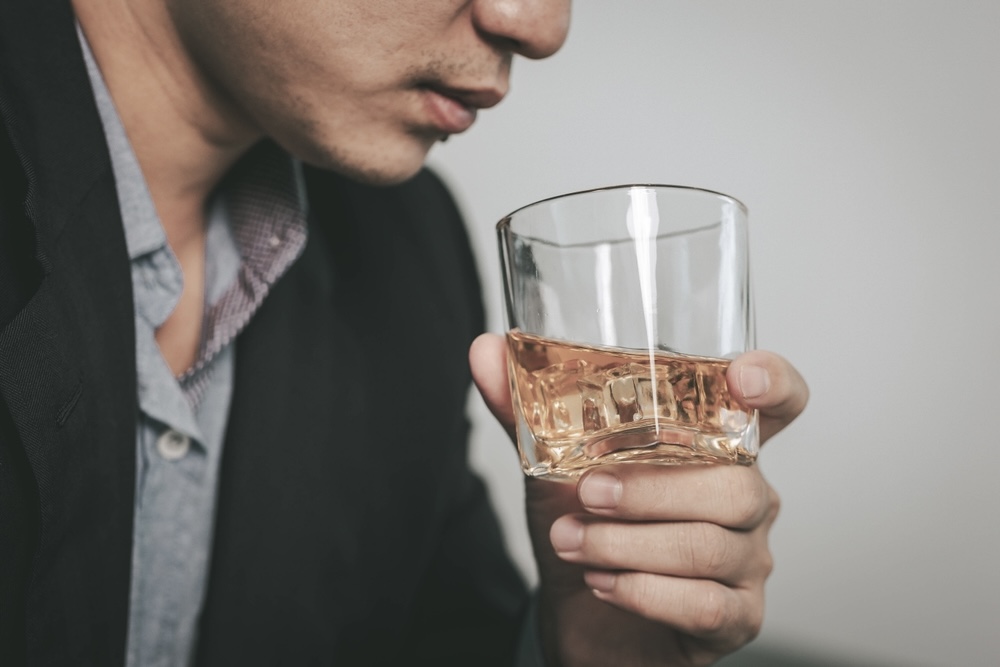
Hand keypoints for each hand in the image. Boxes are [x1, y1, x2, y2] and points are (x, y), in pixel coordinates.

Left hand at [470, 335, 807, 665]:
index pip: (778, 404)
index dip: (775, 384)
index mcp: (715, 446)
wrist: (582, 618)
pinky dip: (645, 592)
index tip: (740, 379)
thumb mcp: (553, 466)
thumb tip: (485, 351)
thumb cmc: (586, 528)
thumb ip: (527, 410)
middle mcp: (747, 497)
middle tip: (587, 493)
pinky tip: (604, 584)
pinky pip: (706, 603)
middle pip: (736, 484)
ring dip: (627, 544)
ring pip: (710, 545)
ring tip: (569, 541)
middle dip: (651, 489)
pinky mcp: (736, 617)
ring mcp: (748, 560)